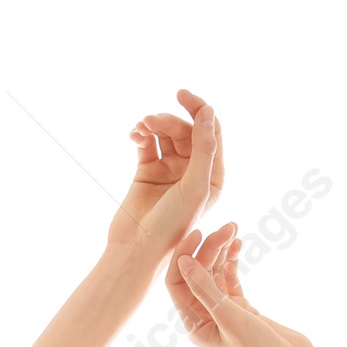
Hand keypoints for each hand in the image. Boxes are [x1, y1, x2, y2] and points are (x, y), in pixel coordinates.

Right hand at [106, 89, 223, 270]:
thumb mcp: (194, 186)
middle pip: (185, 129)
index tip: (181, 95)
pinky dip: (141, 134)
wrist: (136, 250)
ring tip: (140, 128)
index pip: (211, 131)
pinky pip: (147, 142)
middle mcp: (193, 172)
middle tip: (151, 122)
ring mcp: (170, 171)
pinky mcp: (148, 172)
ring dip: (153, 124)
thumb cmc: (171, 226)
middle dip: (169, 121)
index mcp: (212, 177)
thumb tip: (208, 111)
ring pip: (165, 133)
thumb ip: (203, 148)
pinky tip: (134, 134)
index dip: (199, 109)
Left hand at [165, 225, 315, 346]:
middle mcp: (204, 319)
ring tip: (234, 229)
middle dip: (209, 249)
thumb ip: (206, 288)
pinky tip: (238, 244)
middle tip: (226, 228)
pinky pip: (230, 279)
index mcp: (194, 326)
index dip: (184, 256)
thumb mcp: (230, 317)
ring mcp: (223, 312)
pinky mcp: (241, 309)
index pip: (177, 284)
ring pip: (214, 274)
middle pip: (196, 274)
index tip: (199, 233)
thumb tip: (183, 260)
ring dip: (221, 251)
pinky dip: (233, 262)